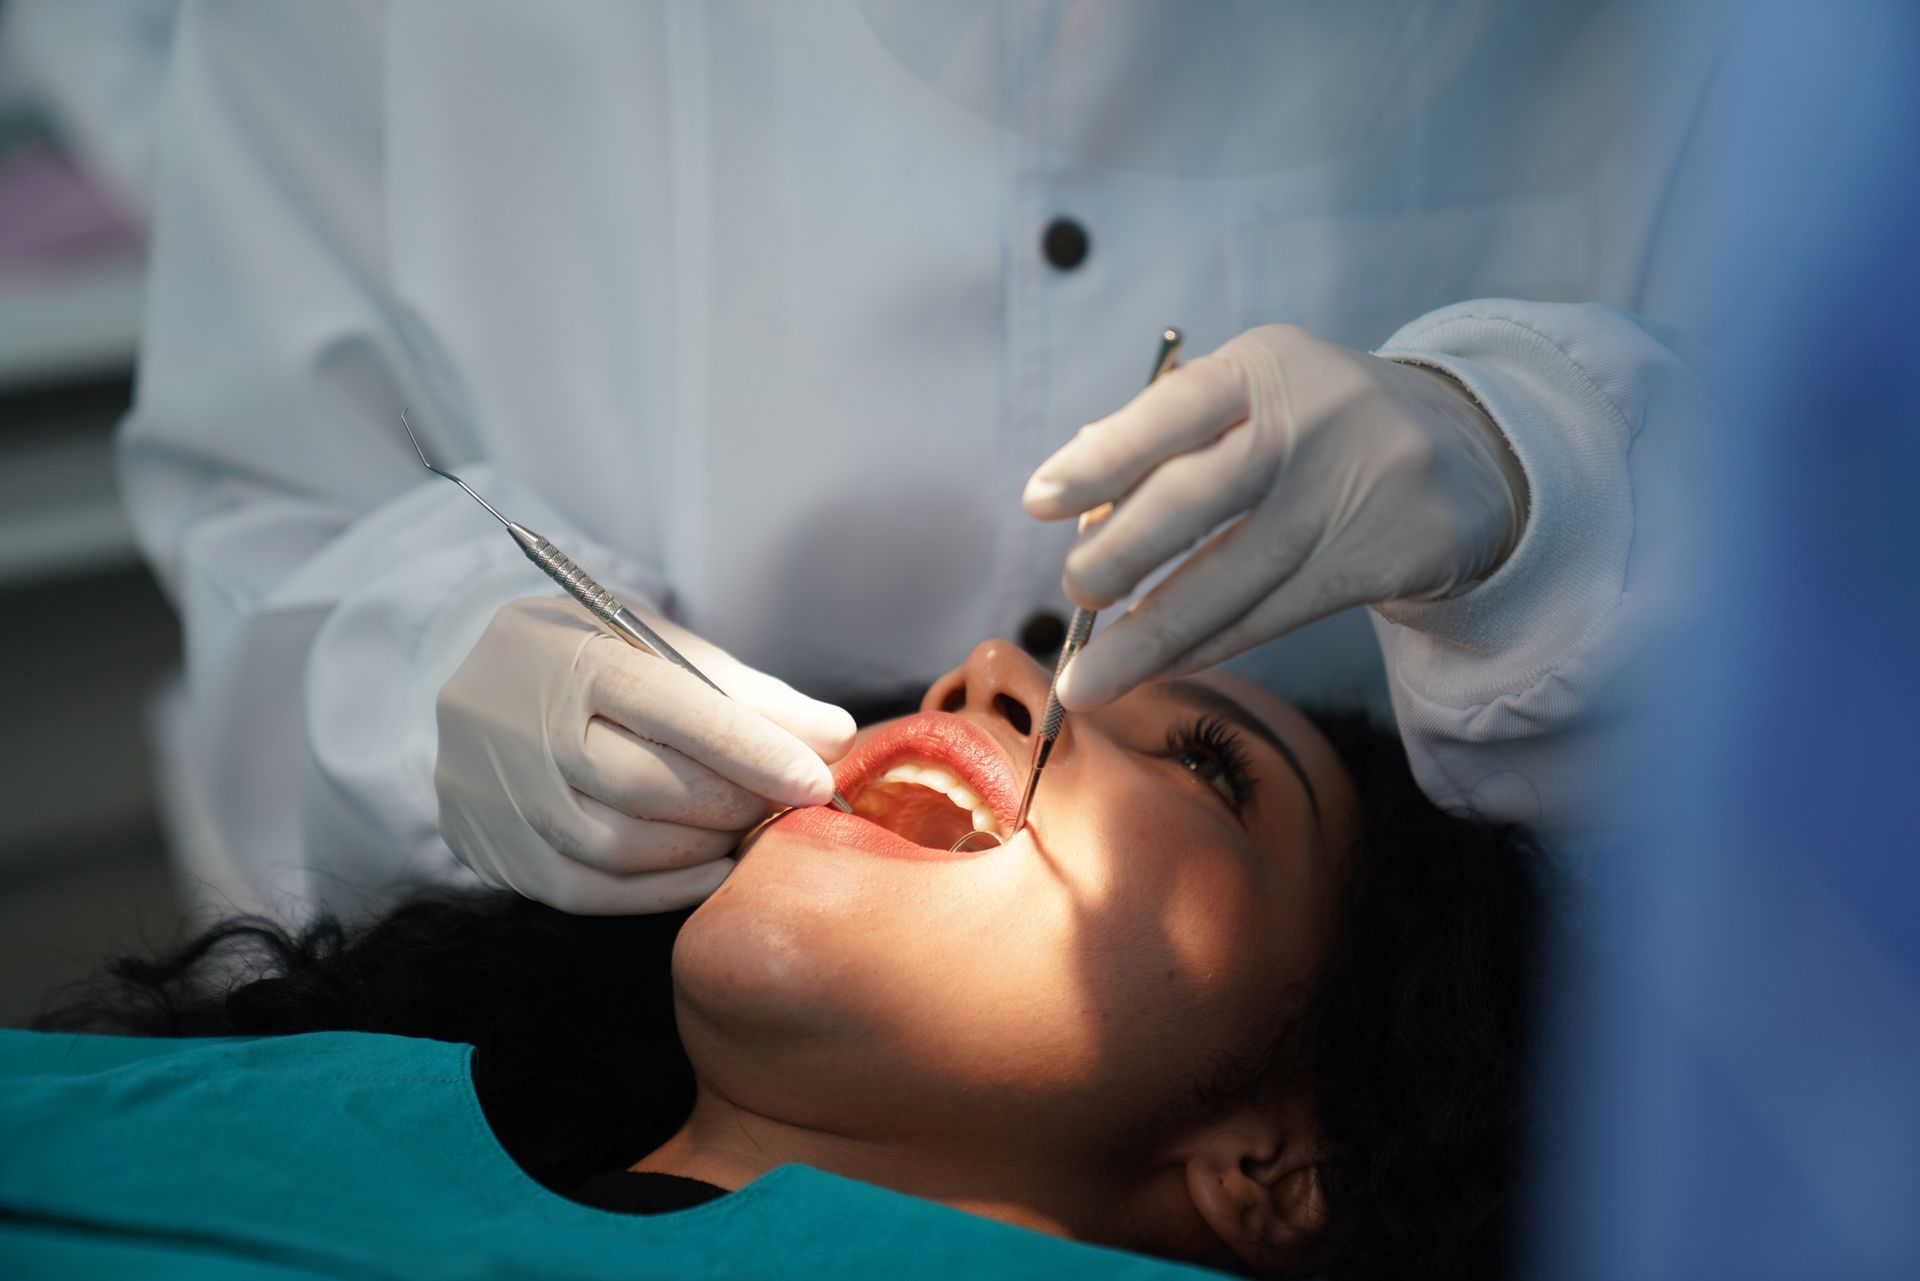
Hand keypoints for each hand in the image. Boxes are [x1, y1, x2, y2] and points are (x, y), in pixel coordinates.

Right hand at [435, 596, 854, 912]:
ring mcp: (502, 793)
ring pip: (620, 846)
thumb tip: (837, 738)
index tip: (815, 780)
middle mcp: (526, 727)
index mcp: (575, 658)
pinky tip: (707, 873)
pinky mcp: (494, 847)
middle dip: (732, 801)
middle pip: (648, 786)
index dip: (754, 750)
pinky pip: (588, 891)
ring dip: (701, 848)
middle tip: (779, 803)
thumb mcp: (663, 648)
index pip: (675, 710)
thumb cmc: (592, 657)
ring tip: (739, 829)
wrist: (470, 672)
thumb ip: (751, 695)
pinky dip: (660, 891)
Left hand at [1023, 323, 1527, 708]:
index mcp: (1263, 366)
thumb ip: (1168, 434)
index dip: (1103, 458)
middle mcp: (1310, 421)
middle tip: (1073, 594)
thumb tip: (1075, 494)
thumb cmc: (1315, 423)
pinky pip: (1275, 614)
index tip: (1037, 501)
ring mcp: (1353, 491)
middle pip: (1199, 497)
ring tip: (1089, 681)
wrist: (1468, 450)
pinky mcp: (1382, 556)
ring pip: (1234, 577)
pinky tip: (1160, 668)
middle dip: (1122, 555)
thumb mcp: (1256, 395)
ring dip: (1152, 639)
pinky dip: (1209, 647)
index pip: (1172, 408)